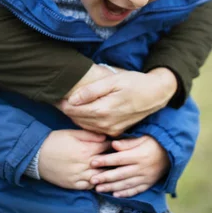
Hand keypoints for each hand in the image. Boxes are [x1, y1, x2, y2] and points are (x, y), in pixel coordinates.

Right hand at [38, 130, 110, 189]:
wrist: (37, 155)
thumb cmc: (55, 141)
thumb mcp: (72, 133)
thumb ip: (90, 135)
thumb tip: (105, 137)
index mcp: (85, 150)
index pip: (106, 148)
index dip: (112, 145)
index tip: (116, 144)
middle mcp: (84, 165)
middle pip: (105, 164)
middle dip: (112, 159)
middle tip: (117, 157)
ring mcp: (79, 177)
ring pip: (99, 177)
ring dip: (105, 173)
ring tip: (110, 169)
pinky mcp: (73, 185)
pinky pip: (89, 186)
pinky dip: (95, 183)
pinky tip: (97, 178)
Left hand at [58, 68, 177, 135]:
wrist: (155, 94)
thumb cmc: (134, 83)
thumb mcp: (113, 81)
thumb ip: (92, 91)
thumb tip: (72, 99)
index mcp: (104, 110)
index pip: (75, 111)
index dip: (63, 104)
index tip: (56, 97)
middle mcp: (106, 124)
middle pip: (78, 120)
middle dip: (67, 111)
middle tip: (58, 100)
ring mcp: (112, 130)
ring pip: (85, 126)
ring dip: (76, 117)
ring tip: (68, 105)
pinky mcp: (116, 132)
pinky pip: (95, 129)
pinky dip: (87, 122)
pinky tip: (85, 112)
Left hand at [89, 135, 169, 197]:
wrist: (172, 153)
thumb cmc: (154, 142)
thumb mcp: (143, 138)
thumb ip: (128, 143)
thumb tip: (113, 145)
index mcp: (139, 155)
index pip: (119, 159)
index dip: (105, 160)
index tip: (92, 162)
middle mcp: (141, 168)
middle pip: (120, 173)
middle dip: (104, 177)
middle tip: (91, 179)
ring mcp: (145, 177)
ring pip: (125, 184)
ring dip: (111, 187)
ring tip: (98, 189)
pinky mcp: (148, 184)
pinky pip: (135, 190)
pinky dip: (125, 193)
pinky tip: (115, 195)